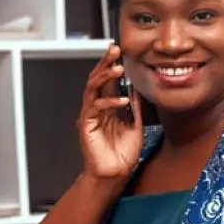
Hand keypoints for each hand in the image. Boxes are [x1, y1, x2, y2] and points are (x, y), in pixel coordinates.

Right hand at [77, 43, 143, 184]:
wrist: (115, 175)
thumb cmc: (122, 153)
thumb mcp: (135, 125)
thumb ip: (134, 107)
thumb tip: (137, 89)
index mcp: (106, 106)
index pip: (106, 79)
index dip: (111, 63)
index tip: (119, 49)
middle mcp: (96, 108)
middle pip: (96, 78)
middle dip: (105, 62)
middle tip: (114, 49)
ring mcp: (90, 115)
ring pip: (92, 89)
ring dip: (105, 76)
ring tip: (118, 68)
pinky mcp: (86, 126)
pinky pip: (95, 108)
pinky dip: (108, 102)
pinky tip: (121, 100)